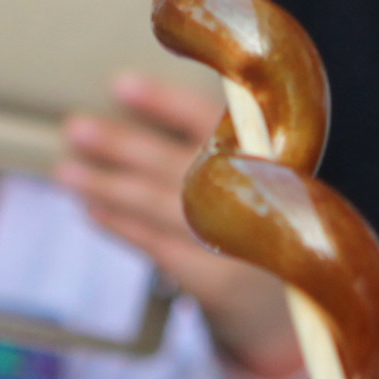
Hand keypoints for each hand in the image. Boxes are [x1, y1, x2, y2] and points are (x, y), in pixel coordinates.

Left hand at [61, 74, 302, 378]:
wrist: (312, 294)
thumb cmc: (270, 211)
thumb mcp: (267, 170)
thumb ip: (227, 141)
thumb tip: (137, 99)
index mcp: (278, 158)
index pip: (217, 122)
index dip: (166, 102)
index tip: (119, 84)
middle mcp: (265, 199)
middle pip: (182, 166)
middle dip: (124, 147)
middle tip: (75, 127)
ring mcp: (244, 246)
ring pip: (164, 208)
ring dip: (110, 187)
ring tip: (65, 171)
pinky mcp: (223, 284)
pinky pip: (161, 249)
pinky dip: (123, 228)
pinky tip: (92, 210)